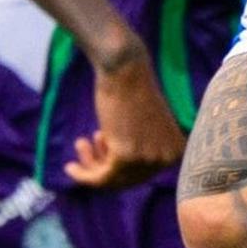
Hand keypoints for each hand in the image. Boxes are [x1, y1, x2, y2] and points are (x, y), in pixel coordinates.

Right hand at [70, 54, 187, 190]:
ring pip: (113, 180)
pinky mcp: (126, 157)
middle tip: (84, 144)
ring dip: (91, 167)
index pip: (143, 175)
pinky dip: (84, 176)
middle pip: (128, 179)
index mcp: (176, 151)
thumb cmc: (131, 89)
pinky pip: (101, 178)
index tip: (100, 146)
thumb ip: (140, 151)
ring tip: (80, 143)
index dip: (118, 165)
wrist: (125, 67)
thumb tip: (119, 178)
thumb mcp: (145, 126)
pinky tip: (70, 168)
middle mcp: (166, 159)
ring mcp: (148, 160)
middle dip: (102, 166)